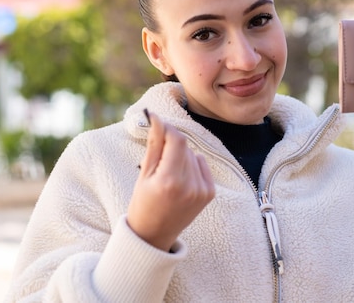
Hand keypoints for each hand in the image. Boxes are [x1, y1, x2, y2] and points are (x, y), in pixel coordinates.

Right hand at [127, 111, 214, 250]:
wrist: (155, 234)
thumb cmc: (143, 204)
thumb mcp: (144, 175)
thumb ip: (154, 145)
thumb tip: (157, 119)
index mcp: (169, 181)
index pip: (177, 140)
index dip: (167, 127)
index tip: (156, 120)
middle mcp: (189, 186)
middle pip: (184, 146)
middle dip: (170, 142)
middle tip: (158, 153)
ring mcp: (202, 190)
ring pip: (193, 154)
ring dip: (181, 155)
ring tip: (168, 173)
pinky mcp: (209, 193)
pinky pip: (202, 165)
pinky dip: (192, 165)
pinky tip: (180, 179)